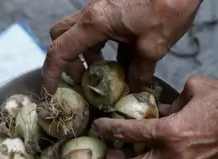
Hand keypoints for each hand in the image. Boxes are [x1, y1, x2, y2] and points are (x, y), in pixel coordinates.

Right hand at [42, 0, 200, 93]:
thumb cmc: (167, 8)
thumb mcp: (153, 47)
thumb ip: (139, 71)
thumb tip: (134, 86)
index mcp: (95, 23)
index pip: (60, 51)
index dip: (51, 74)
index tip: (50, 91)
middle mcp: (93, 14)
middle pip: (64, 38)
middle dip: (70, 62)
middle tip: (86, 81)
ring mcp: (104, 10)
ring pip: (83, 35)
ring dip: (91, 56)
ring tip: (109, 76)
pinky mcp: (117, 10)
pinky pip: (103, 31)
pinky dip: (108, 48)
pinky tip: (127, 62)